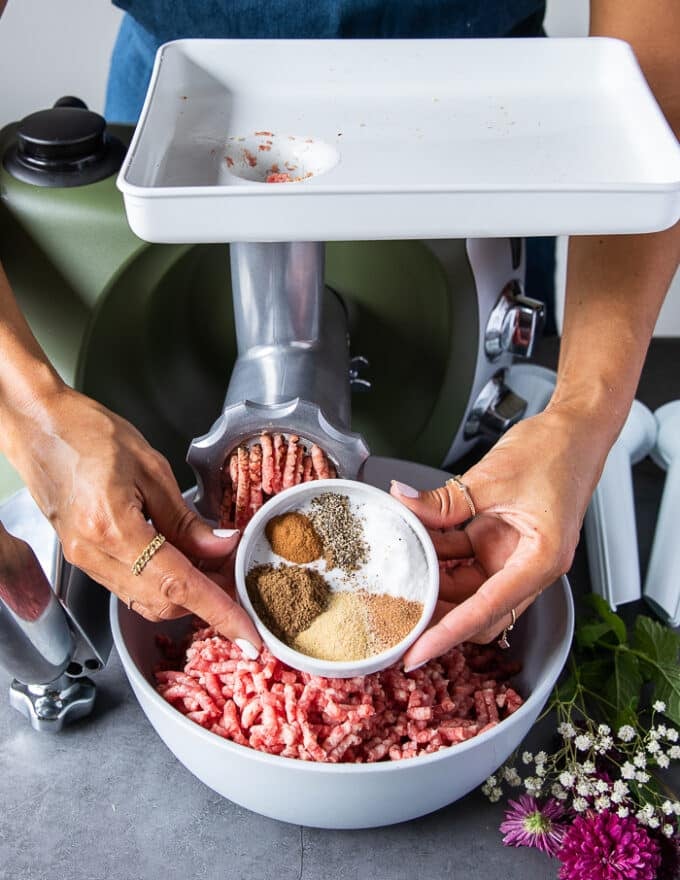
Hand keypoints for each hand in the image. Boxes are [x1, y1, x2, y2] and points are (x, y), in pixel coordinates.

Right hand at [7, 386, 261, 654]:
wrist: (37, 424)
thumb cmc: (89, 432)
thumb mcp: (151, 468)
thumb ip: (187, 517)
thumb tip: (222, 546)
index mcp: (114, 529)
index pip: (179, 584)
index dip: (219, 612)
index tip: (248, 634)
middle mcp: (94, 555)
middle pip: (164, 601)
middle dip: (206, 597)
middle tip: (236, 574)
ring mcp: (84, 560)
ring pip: (146, 600)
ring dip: (184, 591)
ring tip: (211, 564)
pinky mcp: (81, 557)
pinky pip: (128, 585)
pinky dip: (160, 581)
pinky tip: (179, 557)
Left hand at [390, 407, 606, 669]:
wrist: (574, 430)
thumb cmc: (556, 452)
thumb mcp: (491, 476)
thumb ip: (444, 500)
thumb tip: (404, 503)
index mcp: (539, 561)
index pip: (485, 610)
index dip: (446, 635)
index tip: (416, 654)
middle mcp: (527, 566)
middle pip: (477, 611)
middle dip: (438, 617)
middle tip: (397, 619)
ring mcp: (512, 556)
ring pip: (466, 588)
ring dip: (435, 582)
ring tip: (398, 576)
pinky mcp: (500, 541)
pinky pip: (464, 559)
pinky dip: (440, 555)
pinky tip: (416, 544)